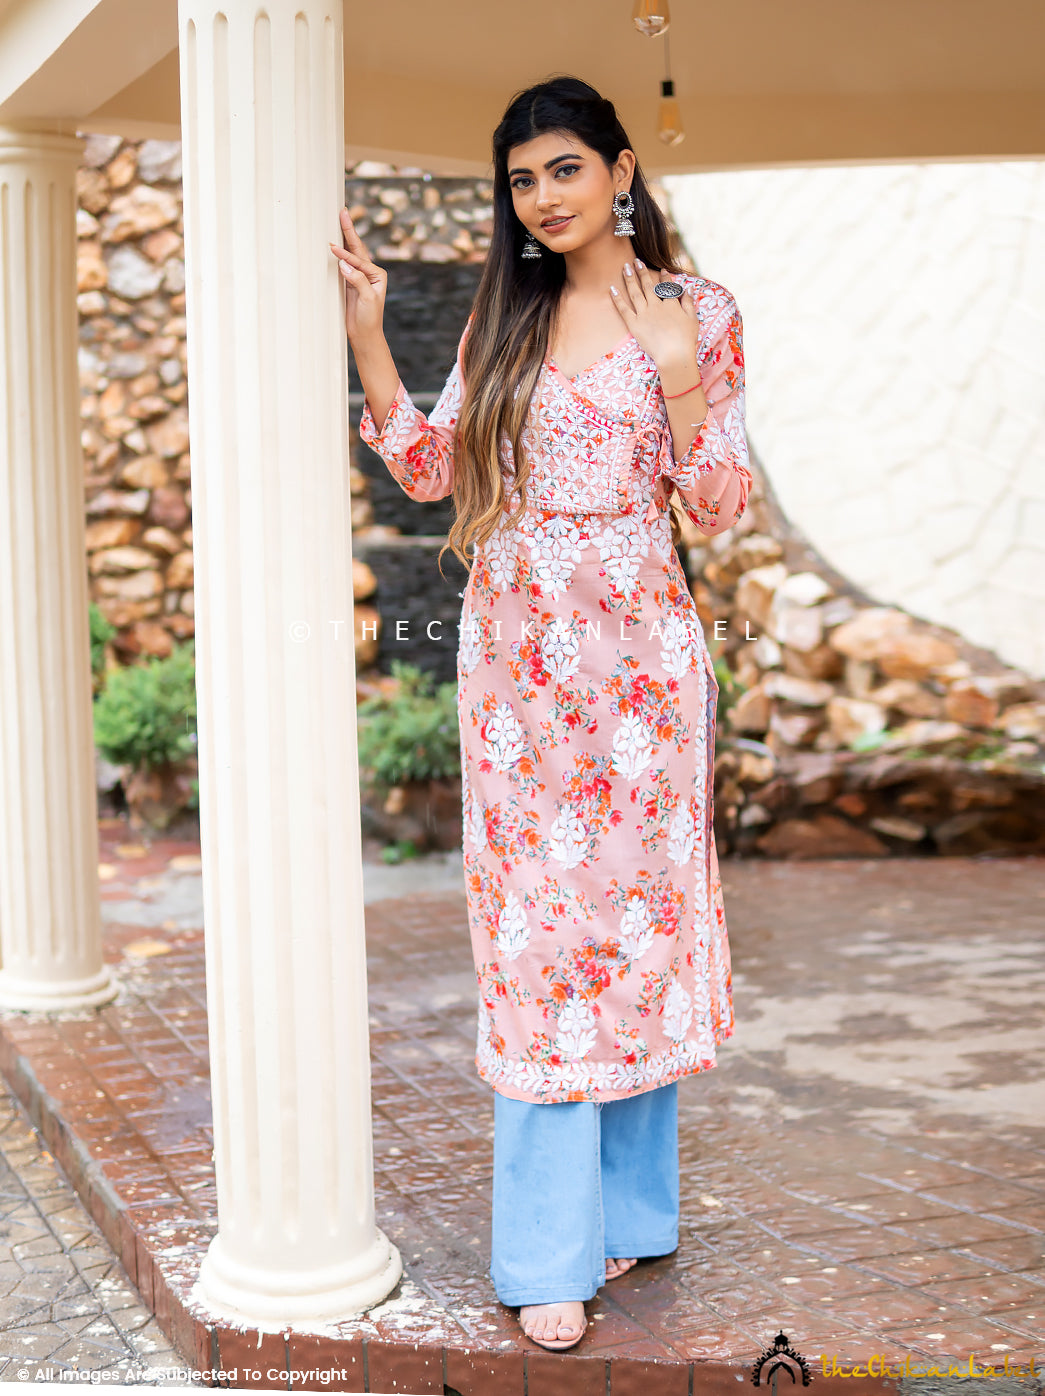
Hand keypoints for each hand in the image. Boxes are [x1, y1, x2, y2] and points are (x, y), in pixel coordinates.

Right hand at [328, 208, 386, 343]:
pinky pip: (342, 264)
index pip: (359, 260)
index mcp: (378, 274)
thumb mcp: (367, 299)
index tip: (332, 248)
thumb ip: (357, 280)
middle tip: (342, 212)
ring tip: (338, 220)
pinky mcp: (349, 282)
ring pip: (350, 253)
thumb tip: (343, 264)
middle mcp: (370, 273)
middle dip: (349, 230)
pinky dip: (338, 253)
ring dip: (343, 237)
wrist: (364, 335)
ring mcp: (359, 276)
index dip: (346, 255)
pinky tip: (333, 242)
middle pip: (357, 248)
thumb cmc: (369, 319)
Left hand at [609, 260, 699, 375]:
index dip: (664, 277)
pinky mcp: (634, 325)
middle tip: (636, 261)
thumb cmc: (686, 340)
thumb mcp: (693, 319)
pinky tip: (612, 289)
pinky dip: (617, 299)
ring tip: (625, 267)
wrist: (674, 355)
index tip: (661, 269)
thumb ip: (689, 303)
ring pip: (635, 292)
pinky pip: (624, 309)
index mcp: (671, 304)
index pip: (666, 286)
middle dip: (642, 271)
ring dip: (630, 279)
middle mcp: (656, 305)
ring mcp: (644, 314)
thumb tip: (688, 289)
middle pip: (648, 285)